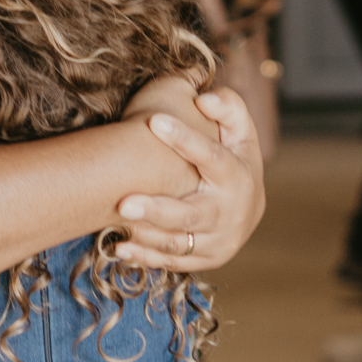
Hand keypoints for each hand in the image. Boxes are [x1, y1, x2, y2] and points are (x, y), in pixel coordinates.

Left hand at [112, 86, 266, 271]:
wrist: (249, 208)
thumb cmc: (236, 158)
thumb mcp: (240, 130)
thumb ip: (228, 107)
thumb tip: (204, 99)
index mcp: (237, 175)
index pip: (211, 156)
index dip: (184, 138)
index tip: (153, 120)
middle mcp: (229, 212)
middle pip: (190, 214)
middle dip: (157, 209)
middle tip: (123, 202)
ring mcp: (218, 240)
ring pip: (177, 242)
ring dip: (144, 235)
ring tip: (112, 221)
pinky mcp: (205, 260)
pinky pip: (172, 262)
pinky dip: (145, 257)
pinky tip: (118, 247)